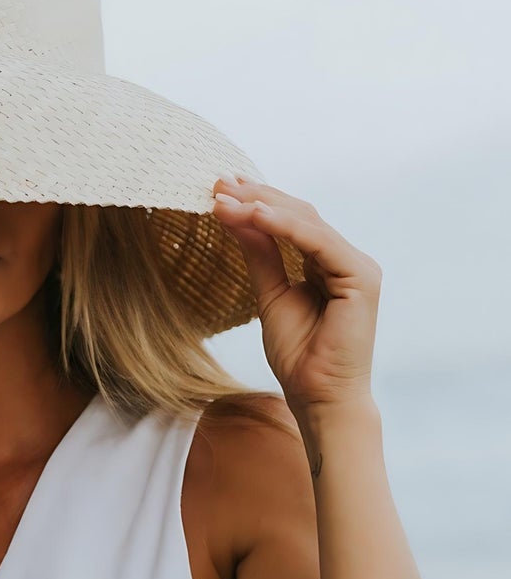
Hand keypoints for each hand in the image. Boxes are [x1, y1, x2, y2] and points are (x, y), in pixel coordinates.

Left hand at [212, 175, 379, 413]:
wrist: (319, 397)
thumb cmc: (300, 356)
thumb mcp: (271, 296)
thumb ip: (261, 256)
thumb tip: (238, 218)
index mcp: (327, 263)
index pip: (291, 222)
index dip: (256, 204)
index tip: (220, 190)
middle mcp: (345, 259)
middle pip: (299, 215)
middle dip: (256, 197)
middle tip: (218, 182)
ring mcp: (357, 266)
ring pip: (307, 222)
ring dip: (263, 207)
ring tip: (225, 197)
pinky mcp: (361, 277)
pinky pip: (318, 242)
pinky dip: (285, 227)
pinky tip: (254, 216)